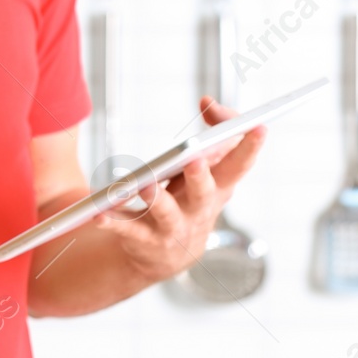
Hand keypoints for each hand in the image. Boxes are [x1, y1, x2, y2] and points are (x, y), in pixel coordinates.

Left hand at [96, 97, 265, 283]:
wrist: (169, 255)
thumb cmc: (189, 197)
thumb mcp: (205, 167)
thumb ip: (214, 131)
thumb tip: (208, 102)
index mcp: (218, 188)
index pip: (239, 167)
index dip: (250, 149)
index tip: (259, 127)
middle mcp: (199, 210)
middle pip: (204, 193)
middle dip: (201, 177)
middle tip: (196, 159)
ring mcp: (173, 228)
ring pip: (166, 214)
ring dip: (156, 200)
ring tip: (145, 184)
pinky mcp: (145, 241)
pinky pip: (128, 231)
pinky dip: (113, 222)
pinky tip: (98, 213)